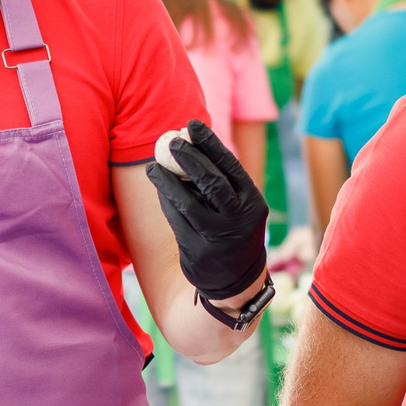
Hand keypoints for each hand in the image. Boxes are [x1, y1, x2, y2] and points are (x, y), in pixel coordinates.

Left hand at [147, 120, 269, 301]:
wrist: (236, 280)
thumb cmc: (232, 229)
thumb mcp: (237, 206)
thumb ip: (218, 179)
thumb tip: (186, 140)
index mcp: (253, 202)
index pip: (230, 166)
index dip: (209, 143)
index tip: (191, 125)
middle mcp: (239, 220)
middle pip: (212, 182)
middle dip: (189, 158)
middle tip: (170, 142)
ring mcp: (219, 238)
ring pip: (188, 203)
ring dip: (167, 181)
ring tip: (152, 167)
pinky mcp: (198, 252)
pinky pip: (177, 220)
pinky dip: (166, 202)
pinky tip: (159, 189)